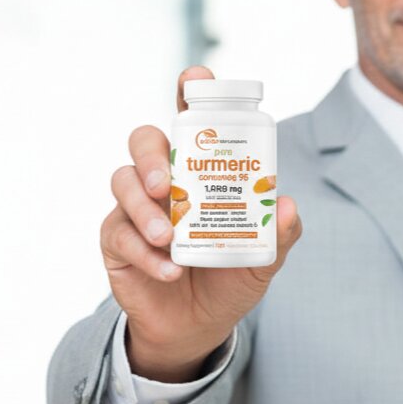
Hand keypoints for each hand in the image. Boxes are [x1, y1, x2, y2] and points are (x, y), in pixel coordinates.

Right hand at [100, 65, 301, 381]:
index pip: (189, 120)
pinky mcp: (116, 241)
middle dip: (152, 156)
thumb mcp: (264, 258)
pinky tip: (169, 270)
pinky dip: (146, 253)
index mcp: (200, 169)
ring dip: (143, 209)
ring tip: (167, 236)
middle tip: (168, 185)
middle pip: (144, 141)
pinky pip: (119, 234)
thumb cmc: (230, 276)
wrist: (199, 325)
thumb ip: (279, 234)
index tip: (195, 78)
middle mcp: (164, 179)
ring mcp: (135, 207)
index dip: (189, 93)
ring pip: (122, 182)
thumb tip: (286, 205)